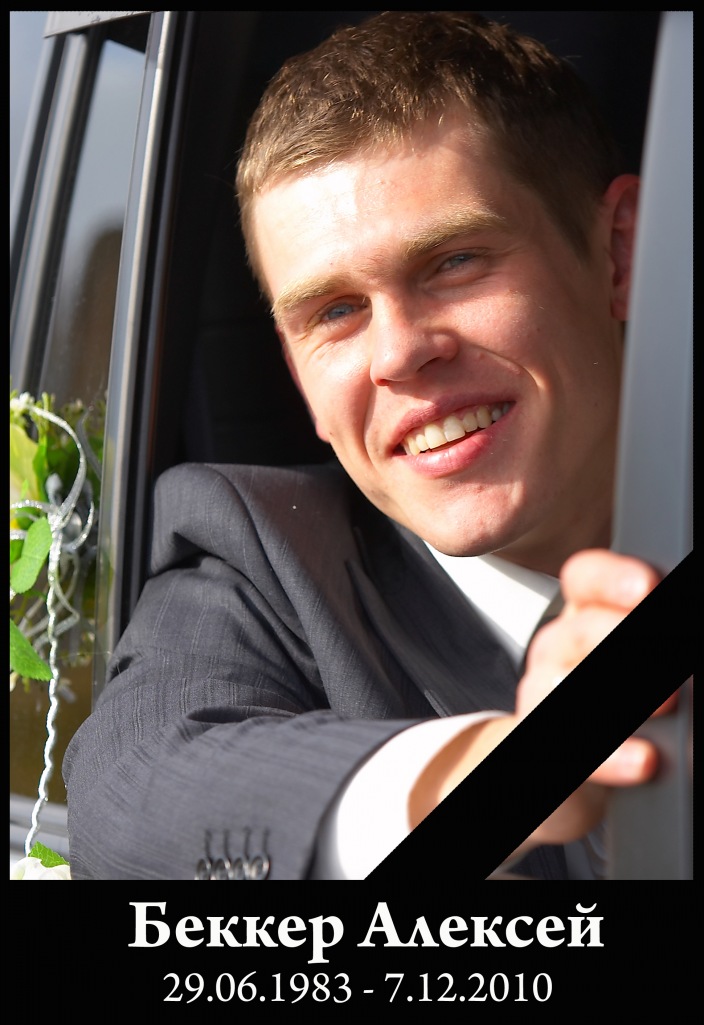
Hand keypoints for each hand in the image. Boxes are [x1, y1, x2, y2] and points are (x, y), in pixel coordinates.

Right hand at [514, 548, 673, 847]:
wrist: (589, 756)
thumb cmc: (631, 697)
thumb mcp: (643, 653)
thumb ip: (665, 638)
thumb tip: (694, 666)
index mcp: (587, 613)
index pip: (585, 579)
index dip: (611, 578)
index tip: (649, 587)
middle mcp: (560, 646)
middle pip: (580, 630)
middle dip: (622, 636)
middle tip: (672, 653)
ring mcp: (544, 693)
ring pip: (562, 686)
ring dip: (621, 697)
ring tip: (669, 703)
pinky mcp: (541, 739)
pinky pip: (565, 745)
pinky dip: (611, 756)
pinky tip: (647, 759)